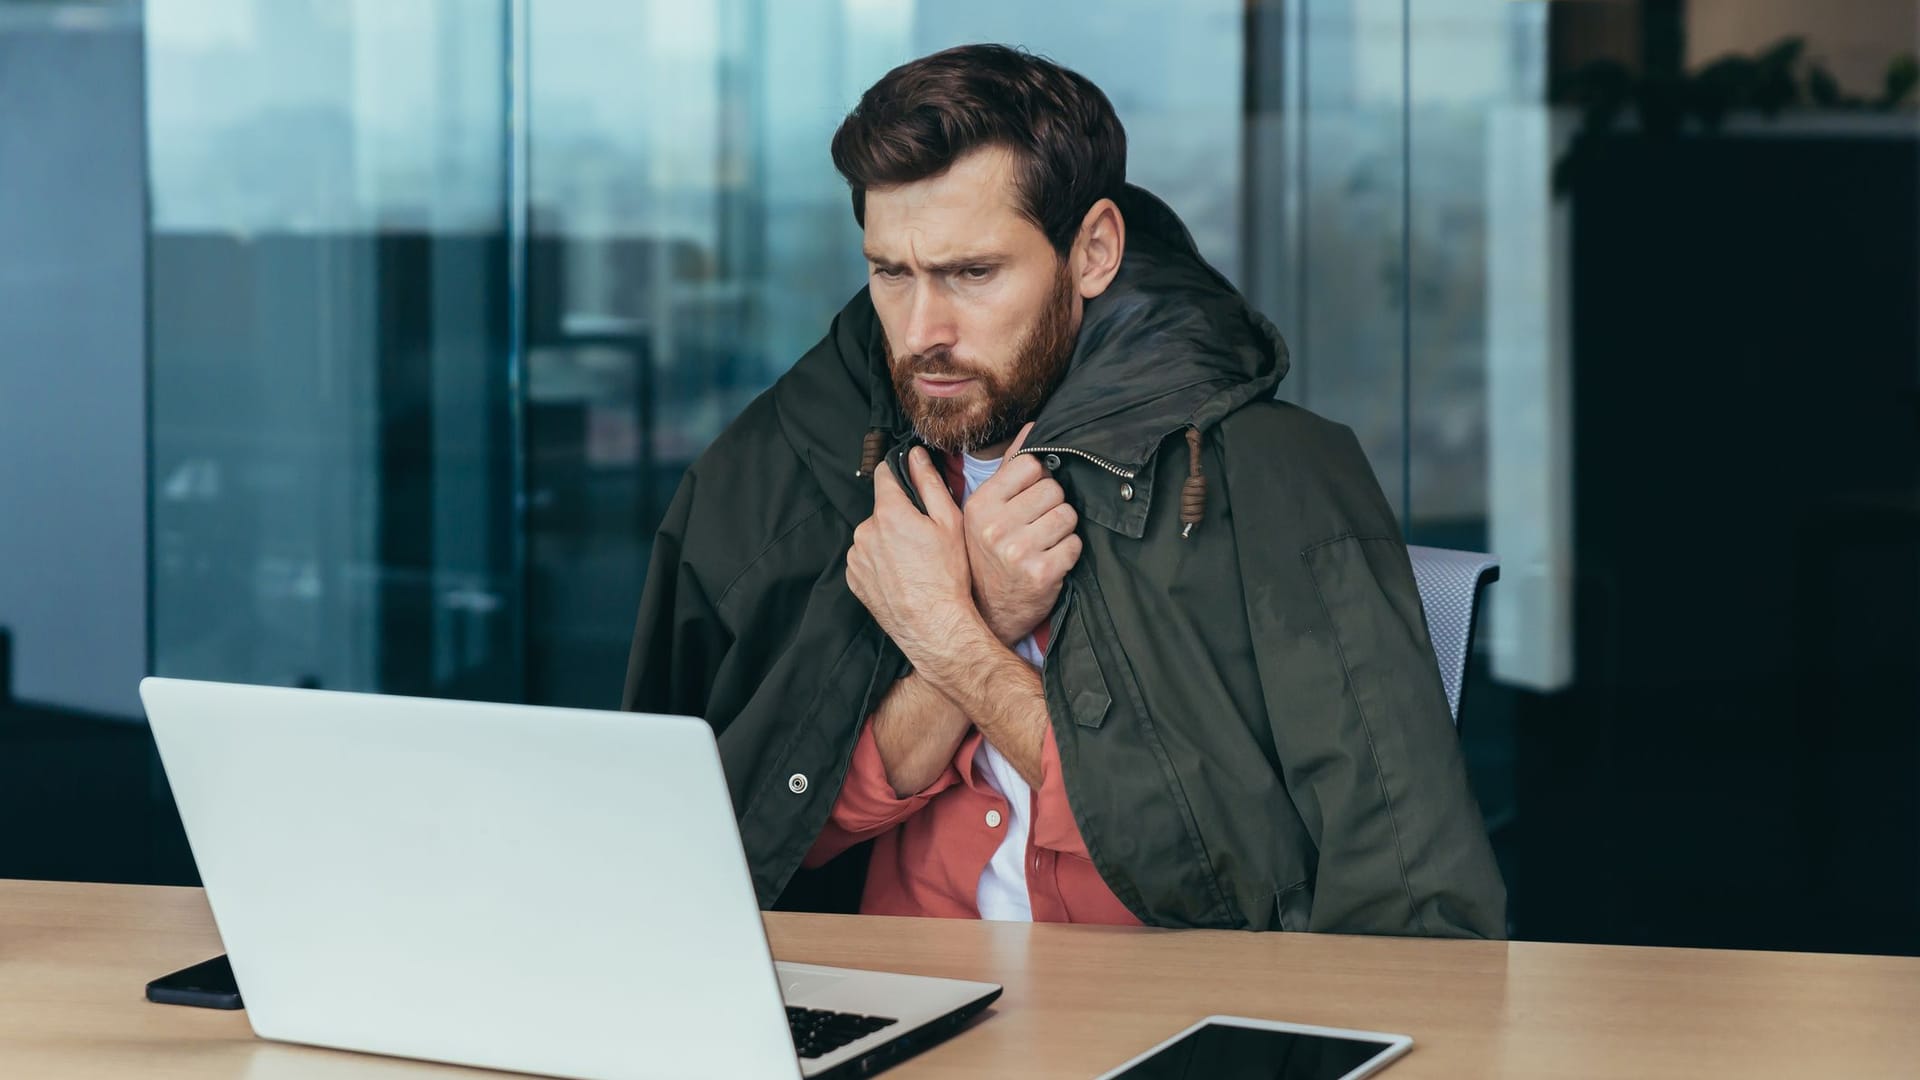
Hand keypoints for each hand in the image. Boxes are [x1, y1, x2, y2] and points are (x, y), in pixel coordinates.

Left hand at [847, 447, 980, 660]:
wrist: (935, 625)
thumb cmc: (947, 577)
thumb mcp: (949, 523)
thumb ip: (929, 483)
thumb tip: (916, 456)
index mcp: (889, 513)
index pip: (884, 475)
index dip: (898, 474)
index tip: (908, 482)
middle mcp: (865, 532)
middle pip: (881, 509)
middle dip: (898, 517)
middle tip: (923, 538)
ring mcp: (857, 557)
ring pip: (872, 535)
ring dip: (887, 540)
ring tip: (913, 562)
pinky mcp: (854, 578)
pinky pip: (865, 559)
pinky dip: (879, 562)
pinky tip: (901, 575)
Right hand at [963, 423, 1082, 644]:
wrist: (989, 610)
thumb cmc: (990, 554)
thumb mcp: (987, 510)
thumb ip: (1011, 467)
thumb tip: (1033, 426)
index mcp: (980, 503)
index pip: (1031, 465)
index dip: (1038, 480)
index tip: (1029, 499)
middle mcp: (995, 525)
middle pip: (1053, 489)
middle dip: (1052, 506)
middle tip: (1036, 526)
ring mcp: (1018, 550)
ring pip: (1067, 515)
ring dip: (1063, 529)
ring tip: (1043, 543)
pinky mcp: (1041, 572)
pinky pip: (1074, 544)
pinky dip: (1068, 553)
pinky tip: (1050, 561)